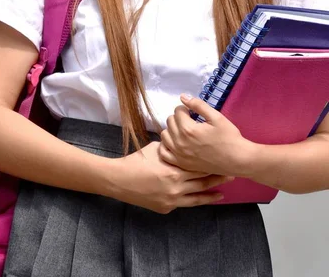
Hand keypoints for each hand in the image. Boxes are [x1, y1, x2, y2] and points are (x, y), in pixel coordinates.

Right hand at [110, 141, 233, 213]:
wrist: (120, 180)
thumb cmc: (137, 160)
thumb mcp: (157, 149)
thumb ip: (173, 149)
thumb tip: (184, 142)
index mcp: (175, 170)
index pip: (199, 166)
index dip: (212, 164)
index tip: (223, 161)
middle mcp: (176, 186)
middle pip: (202, 182)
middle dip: (217, 179)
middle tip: (231, 175)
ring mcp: (171, 200)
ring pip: (197, 198)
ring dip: (210, 194)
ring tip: (223, 193)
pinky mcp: (166, 208)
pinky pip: (184, 204)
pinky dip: (194, 201)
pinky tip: (202, 200)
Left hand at [160, 94, 254, 176]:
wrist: (237, 160)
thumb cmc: (229, 137)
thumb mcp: (216, 117)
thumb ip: (198, 105)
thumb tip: (182, 96)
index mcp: (188, 129)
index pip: (177, 111)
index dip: (185, 109)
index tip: (193, 113)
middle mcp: (180, 143)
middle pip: (170, 121)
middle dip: (179, 118)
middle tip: (190, 121)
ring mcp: (179, 155)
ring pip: (165, 135)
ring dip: (172, 130)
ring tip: (184, 131)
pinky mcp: (181, 164)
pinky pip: (164, 153)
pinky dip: (167, 145)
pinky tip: (176, 142)